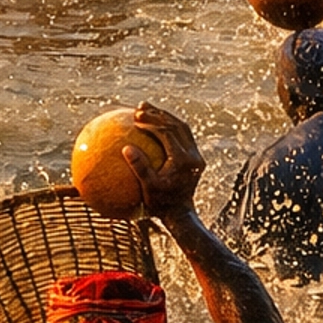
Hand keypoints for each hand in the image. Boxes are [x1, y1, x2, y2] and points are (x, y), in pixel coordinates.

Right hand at [124, 103, 204, 220]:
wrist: (180, 214)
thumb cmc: (160, 204)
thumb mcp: (148, 188)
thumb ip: (139, 168)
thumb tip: (126, 148)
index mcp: (184, 161)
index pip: (168, 133)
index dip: (151, 122)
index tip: (135, 118)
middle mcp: (194, 156)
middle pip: (177, 126)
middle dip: (158, 114)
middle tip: (139, 107)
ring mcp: (196, 156)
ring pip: (182, 128)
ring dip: (165, 117)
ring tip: (146, 109)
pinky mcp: (195, 158)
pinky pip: (182, 136)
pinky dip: (168, 127)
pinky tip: (153, 125)